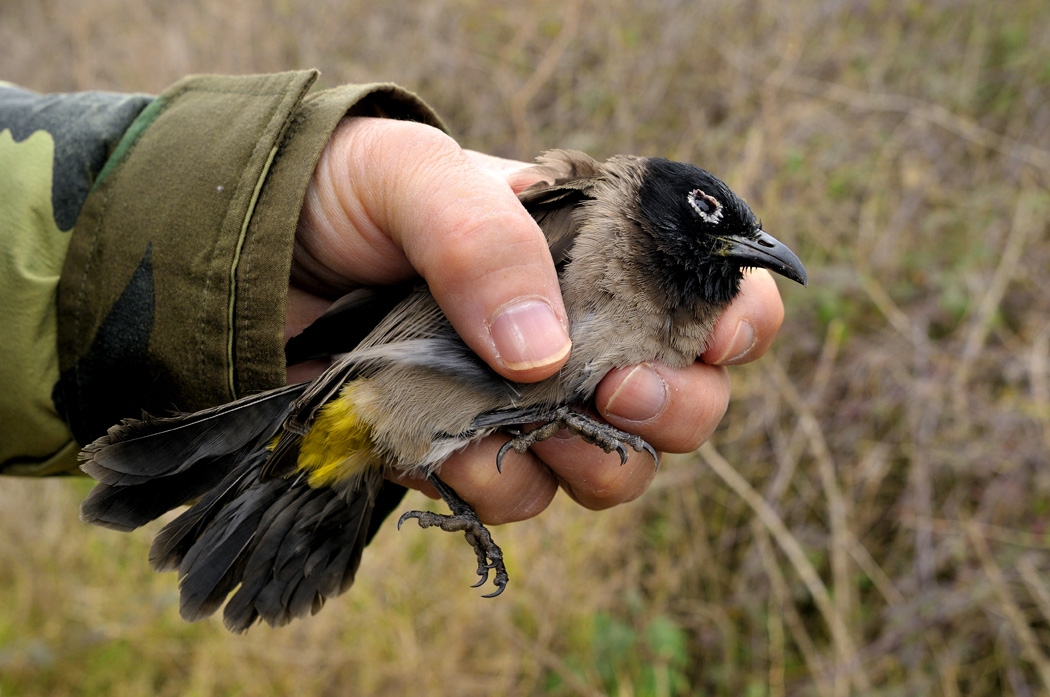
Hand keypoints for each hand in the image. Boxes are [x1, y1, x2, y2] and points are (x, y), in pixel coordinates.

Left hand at [289, 117, 785, 523]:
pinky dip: (493, 483)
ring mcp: (528, 401)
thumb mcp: (413, 178)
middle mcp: (580, 333)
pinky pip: (518, 495)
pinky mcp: (470, 448)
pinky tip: (449, 448)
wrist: (247, 254)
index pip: (712, 290)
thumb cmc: (342, 192)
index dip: (736, 321)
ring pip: (615, 467)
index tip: (711, 337)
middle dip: (675, 409)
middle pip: (686, 399)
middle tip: (621, 395)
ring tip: (535, 429)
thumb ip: (484, 240)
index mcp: (596, 252)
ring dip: (592, 462)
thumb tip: (544, 358)